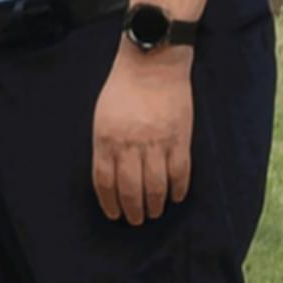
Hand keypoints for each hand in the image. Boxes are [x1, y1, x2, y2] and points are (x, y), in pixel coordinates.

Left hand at [92, 43, 194, 224]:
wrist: (153, 62)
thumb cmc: (124, 88)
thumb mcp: (102, 117)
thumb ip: (105, 146)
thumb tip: (110, 179)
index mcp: (106, 139)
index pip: (105, 183)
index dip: (110, 203)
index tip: (114, 215)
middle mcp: (130, 145)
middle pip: (131, 190)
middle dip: (133, 211)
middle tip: (136, 220)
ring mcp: (157, 143)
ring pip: (156, 187)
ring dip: (155, 205)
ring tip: (155, 212)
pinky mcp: (180, 138)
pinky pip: (180, 173)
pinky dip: (178, 190)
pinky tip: (176, 197)